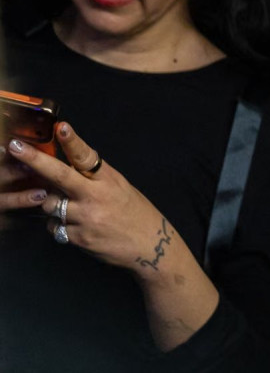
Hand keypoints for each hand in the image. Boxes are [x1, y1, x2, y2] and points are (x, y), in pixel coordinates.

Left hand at [6, 122, 176, 275]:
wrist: (150, 246)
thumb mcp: (120, 188)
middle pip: (59, 176)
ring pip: (49, 204)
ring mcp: (86, 217)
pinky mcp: (78, 237)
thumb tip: (63, 168)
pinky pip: (54, 227)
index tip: (61, 127)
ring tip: (70, 209)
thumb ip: (93, 178)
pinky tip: (76, 227)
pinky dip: (59, 225)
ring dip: (51, 204)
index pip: (87, 157)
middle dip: (34, 160)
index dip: (72, 141)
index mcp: (109, 179)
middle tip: (15, 148)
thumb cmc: (135, 213)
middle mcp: (96, 196)